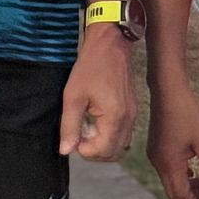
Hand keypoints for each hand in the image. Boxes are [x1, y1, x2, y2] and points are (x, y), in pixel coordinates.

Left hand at [59, 25, 135, 161]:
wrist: (110, 44)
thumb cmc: (90, 67)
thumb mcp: (73, 96)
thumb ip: (70, 126)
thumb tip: (66, 150)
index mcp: (115, 118)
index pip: (102, 151)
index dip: (84, 150)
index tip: (73, 138)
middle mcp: (128, 120)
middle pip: (113, 153)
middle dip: (94, 151)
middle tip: (78, 136)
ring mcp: (132, 115)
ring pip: (119, 146)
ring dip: (102, 144)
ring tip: (86, 129)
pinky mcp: (131, 110)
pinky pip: (122, 134)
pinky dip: (109, 135)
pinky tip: (95, 122)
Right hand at [147, 77, 198, 198]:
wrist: (168, 90)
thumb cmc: (186, 112)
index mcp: (169, 164)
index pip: (180, 195)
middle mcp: (158, 163)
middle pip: (173, 190)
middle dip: (191, 197)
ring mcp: (155, 154)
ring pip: (170, 180)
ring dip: (186, 185)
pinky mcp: (156, 146)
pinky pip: (167, 168)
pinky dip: (181, 174)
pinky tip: (193, 167)